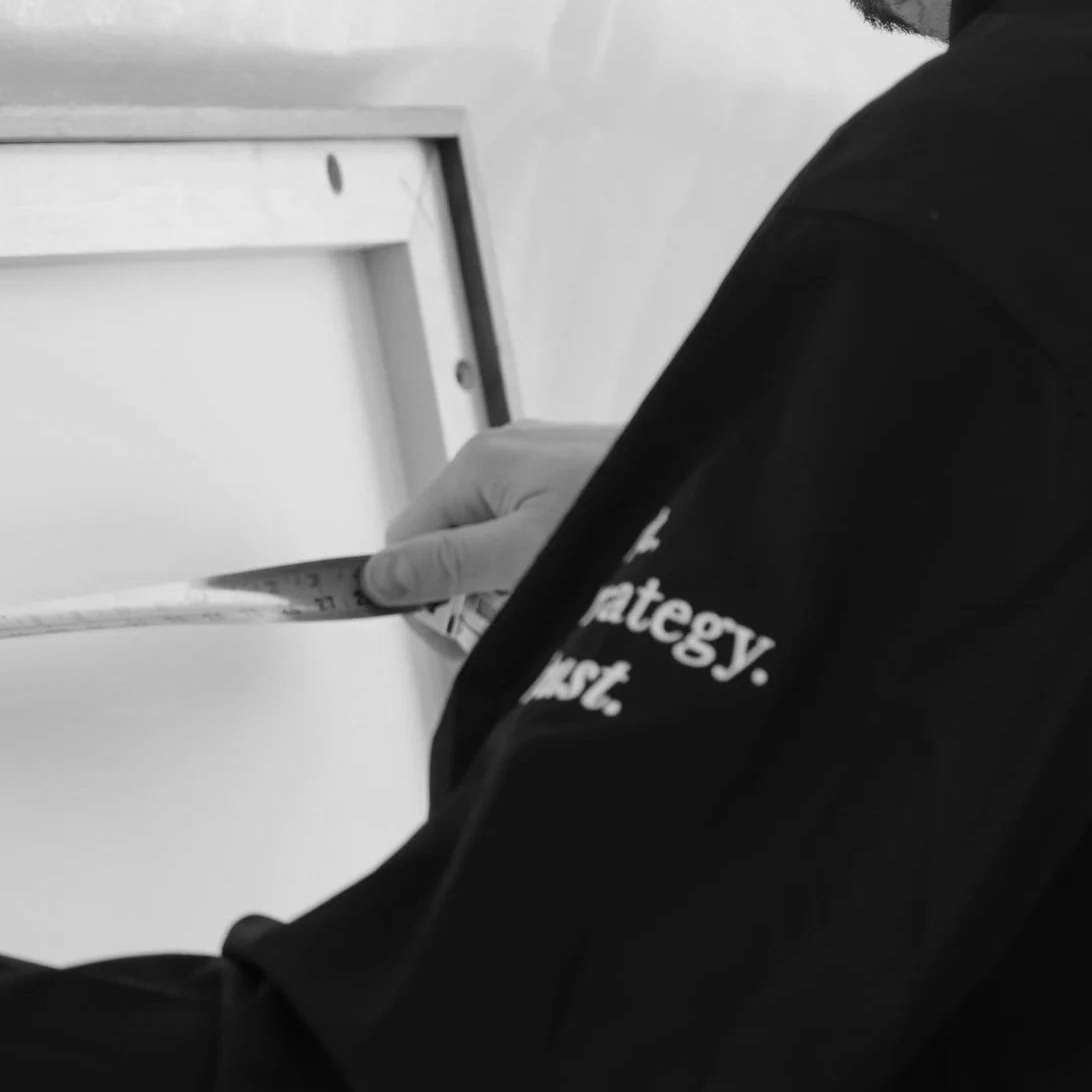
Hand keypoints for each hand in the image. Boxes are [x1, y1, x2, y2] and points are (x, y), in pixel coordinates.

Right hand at [360, 420, 620, 626]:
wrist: (715, 496)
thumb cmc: (631, 520)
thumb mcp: (525, 557)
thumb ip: (446, 566)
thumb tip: (376, 577)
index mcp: (479, 464)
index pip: (405, 538)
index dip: (423, 595)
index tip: (459, 635)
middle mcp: (505, 456)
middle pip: (447, 543)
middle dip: (471, 596)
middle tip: (515, 627)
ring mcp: (542, 467)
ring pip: (491, 545)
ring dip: (510, 588)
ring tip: (557, 609)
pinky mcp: (575, 484)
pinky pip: (531, 536)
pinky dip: (542, 570)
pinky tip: (577, 589)